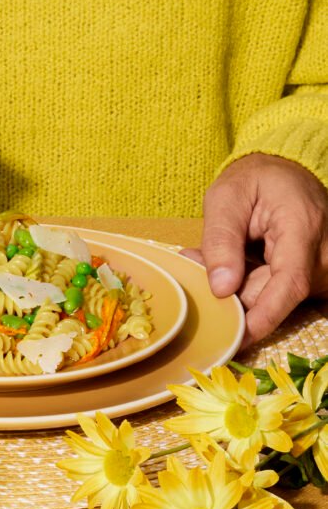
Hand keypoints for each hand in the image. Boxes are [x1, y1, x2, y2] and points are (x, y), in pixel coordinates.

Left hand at [181, 153, 327, 346]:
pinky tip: (230, 262)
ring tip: (211, 255)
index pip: (288, 285)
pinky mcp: (308, 278)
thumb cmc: (253, 180)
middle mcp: (320, 256)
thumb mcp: (225, 198)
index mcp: (303, 229)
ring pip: (270, 298)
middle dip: (229, 291)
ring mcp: (318, 270)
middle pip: (272, 296)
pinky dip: (246, 282)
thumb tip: (220, 288)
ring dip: (235, 284)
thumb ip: (221, 240)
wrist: (283, 171)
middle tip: (195, 261)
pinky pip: (273, 293)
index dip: (263, 316)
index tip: (236, 337)